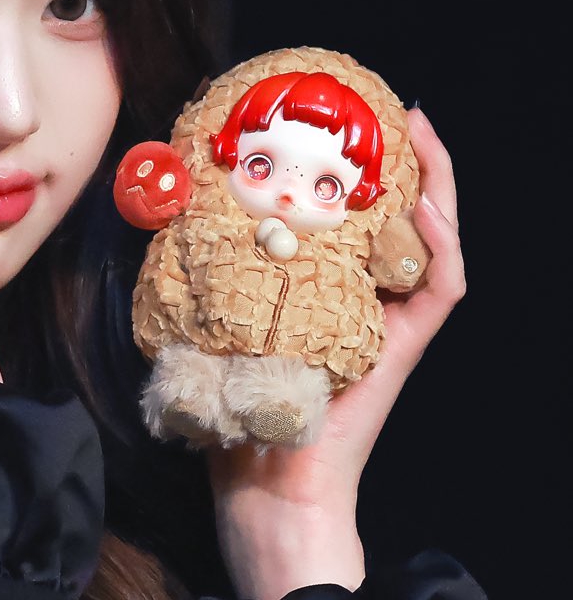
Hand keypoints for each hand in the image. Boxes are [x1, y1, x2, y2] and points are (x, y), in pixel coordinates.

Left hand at [206, 107, 464, 599]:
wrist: (265, 492)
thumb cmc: (232, 419)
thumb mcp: (210, 328)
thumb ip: (201, 276)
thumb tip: (159, 211)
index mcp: (326, 294)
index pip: (353, 219)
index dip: (357, 169)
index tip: (340, 118)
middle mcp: (366, 302)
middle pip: (403, 217)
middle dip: (407, 158)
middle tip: (398, 107)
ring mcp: (390, 325)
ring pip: (433, 241)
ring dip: (435, 184)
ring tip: (421, 133)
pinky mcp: (403, 348)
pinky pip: (440, 285)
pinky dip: (438, 242)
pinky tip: (422, 206)